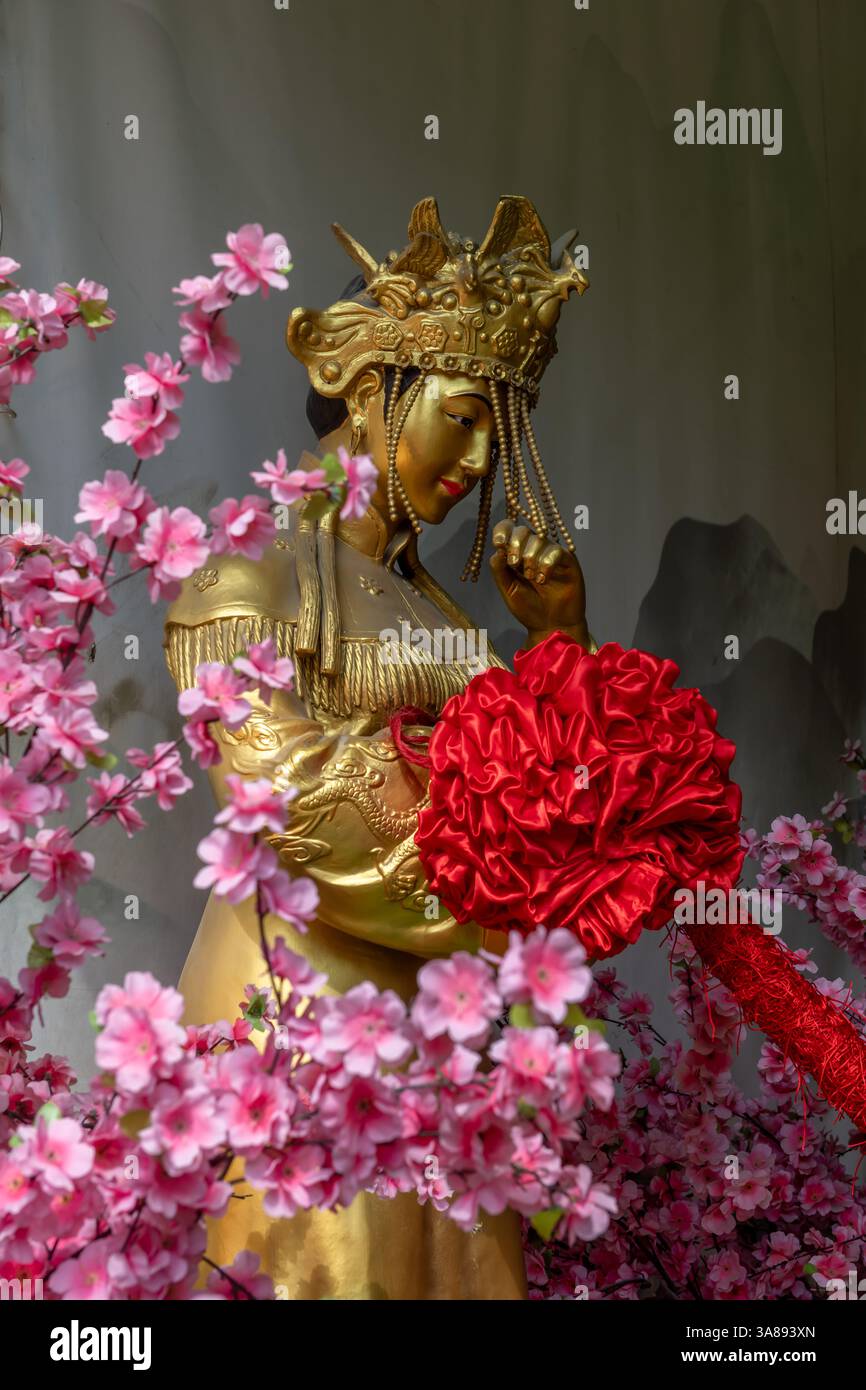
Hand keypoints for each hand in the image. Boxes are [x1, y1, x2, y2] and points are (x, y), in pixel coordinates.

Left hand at [490, 519, 589, 648]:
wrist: (551, 627)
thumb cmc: (529, 609)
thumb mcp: (508, 590)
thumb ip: (500, 570)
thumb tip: (496, 550)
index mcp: (515, 554)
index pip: (508, 530)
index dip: (502, 531)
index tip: (499, 544)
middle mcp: (533, 550)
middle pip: (522, 530)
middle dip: (516, 545)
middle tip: (515, 565)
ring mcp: (550, 554)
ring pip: (538, 539)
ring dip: (531, 558)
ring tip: (533, 579)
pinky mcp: (567, 560)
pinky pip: (555, 550)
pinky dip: (546, 564)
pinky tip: (544, 579)